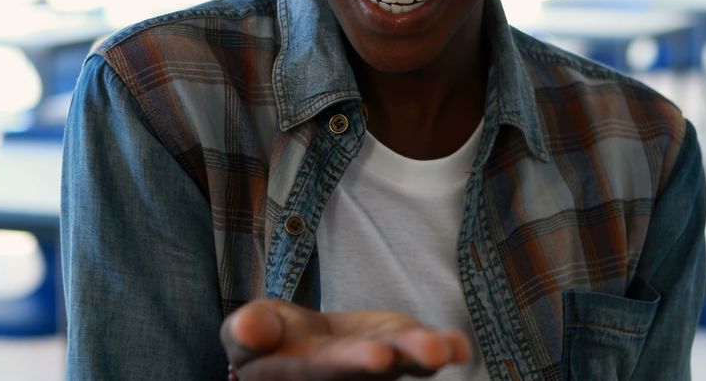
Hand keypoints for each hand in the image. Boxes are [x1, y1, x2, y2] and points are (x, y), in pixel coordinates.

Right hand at [220, 299, 471, 379]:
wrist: (301, 344)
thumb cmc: (269, 340)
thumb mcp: (248, 332)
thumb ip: (249, 331)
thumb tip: (247, 329)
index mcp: (300, 374)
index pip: (323, 370)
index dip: (351, 363)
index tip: (379, 356)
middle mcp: (344, 378)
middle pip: (364, 373)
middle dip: (384, 364)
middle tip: (408, 356)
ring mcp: (378, 369)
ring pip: (401, 364)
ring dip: (422, 355)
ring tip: (441, 349)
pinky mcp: (401, 349)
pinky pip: (424, 351)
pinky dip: (444, 347)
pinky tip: (457, 345)